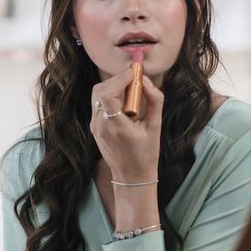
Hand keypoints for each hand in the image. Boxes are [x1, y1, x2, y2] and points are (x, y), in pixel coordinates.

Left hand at [89, 67, 163, 181]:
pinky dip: (109, 95)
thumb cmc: (146, 154)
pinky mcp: (94, 127)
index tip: (134, 74)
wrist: (131, 176)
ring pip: (97, 95)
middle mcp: (101, 126)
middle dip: (117, 79)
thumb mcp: (156, 127)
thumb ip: (154, 101)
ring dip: (112, 86)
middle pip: (100, 91)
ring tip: (130, 86)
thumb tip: (146, 81)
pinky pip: (98, 103)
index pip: (107, 96)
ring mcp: (95, 127)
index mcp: (117, 128)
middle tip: (134, 77)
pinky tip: (124, 98)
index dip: (119, 80)